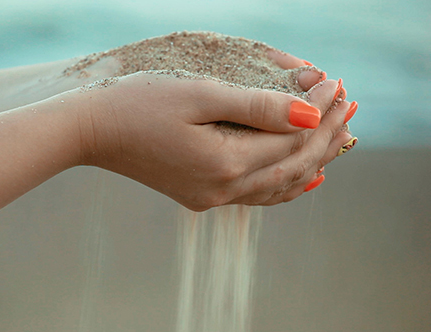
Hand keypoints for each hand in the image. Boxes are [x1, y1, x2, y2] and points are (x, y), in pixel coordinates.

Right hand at [71, 72, 350, 210]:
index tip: (338, 82)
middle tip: (351, 104)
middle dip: (327, 136)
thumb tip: (311, 115)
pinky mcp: (200, 195)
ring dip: (313, 160)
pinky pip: (256, 195)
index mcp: (225, 163)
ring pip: (280, 185)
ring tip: (340, 135)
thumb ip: (258, 107)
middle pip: (293, 166)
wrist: (93, 132)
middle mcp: (222, 189)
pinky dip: (286, 184)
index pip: (293, 140)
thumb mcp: (201, 95)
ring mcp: (211, 197)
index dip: (323, 113)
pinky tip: (305, 178)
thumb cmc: (139, 104)